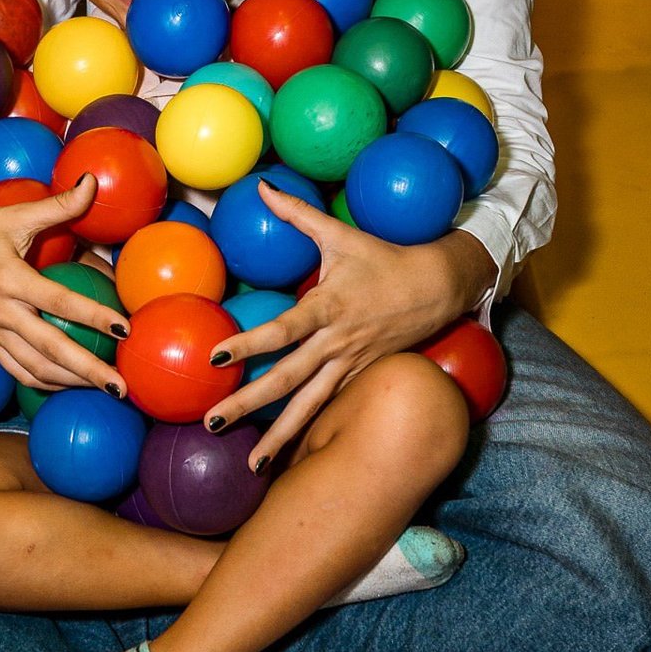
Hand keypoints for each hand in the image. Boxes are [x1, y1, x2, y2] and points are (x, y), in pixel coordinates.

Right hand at [0, 177, 128, 393]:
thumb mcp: (14, 215)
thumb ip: (58, 206)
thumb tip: (92, 183)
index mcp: (9, 279)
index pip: (59, 302)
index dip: (93, 316)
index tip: (124, 328)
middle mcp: (1, 312)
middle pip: (51, 349)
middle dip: (88, 370)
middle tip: (121, 387)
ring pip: (35, 369)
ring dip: (72, 383)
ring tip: (105, 390)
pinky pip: (18, 372)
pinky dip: (47, 383)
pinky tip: (72, 385)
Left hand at [204, 181, 491, 465]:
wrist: (438, 288)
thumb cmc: (384, 257)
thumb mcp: (341, 234)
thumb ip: (296, 212)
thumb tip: (259, 186)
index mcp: (328, 307)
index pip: (282, 330)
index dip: (249, 344)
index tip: (216, 358)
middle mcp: (337, 343)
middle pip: (287, 380)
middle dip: (249, 404)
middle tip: (212, 422)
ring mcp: (349, 365)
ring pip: (309, 407)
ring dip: (279, 437)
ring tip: (250, 466)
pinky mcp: (357, 378)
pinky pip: (327, 410)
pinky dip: (307, 436)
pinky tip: (284, 459)